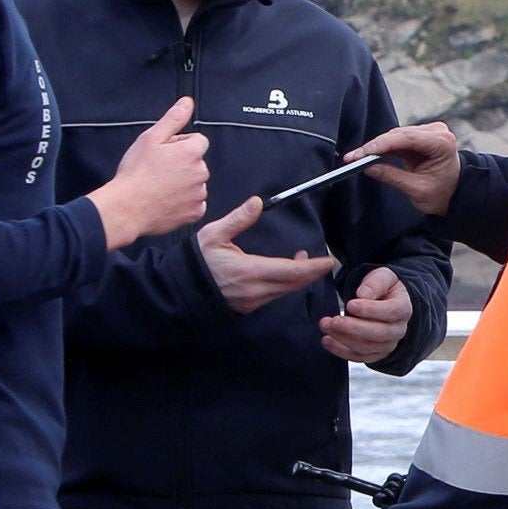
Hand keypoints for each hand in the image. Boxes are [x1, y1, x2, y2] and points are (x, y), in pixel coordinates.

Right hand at [90, 97, 208, 247]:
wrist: (127, 208)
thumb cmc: (136, 173)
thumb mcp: (151, 138)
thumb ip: (173, 119)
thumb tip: (187, 102)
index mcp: (191, 152)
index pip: (197, 140)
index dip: (179, 144)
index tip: (164, 153)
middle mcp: (200, 172)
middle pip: (197, 162)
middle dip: (182, 163)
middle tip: (158, 170)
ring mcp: (199, 194)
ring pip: (195, 183)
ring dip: (183, 183)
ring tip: (160, 187)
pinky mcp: (195, 212)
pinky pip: (194, 203)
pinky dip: (183, 202)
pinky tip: (166, 201)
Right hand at [197, 196, 340, 313]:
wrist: (179, 291)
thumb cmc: (196, 262)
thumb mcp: (213, 235)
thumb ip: (237, 219)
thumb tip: (257, 202)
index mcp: (250, 271)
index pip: (291, 272)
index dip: (312, 267)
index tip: (328, 261)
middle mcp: (256, 290)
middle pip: (294, 284)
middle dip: (311, 273)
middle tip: (323, 261)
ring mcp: (253, 301)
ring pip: (285, 291)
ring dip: (299, 278)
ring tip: (303, 260)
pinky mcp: (249, 306)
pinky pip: (274, 296)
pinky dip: (286, 284)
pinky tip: (284, 273)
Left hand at [321, 266, 414, 362]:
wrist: (385, 301)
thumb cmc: (383, 288)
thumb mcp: (383, 277)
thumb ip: (375, 283)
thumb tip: (363, 295)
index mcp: (403, 308)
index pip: (391, 312)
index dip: (370, 310)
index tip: (350, 305)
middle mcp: (398, 330)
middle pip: (379, 333)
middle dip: (354, 328)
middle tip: (334, 321)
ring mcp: (388, 344)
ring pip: (367, 347)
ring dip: (344, 339)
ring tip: (326, 326)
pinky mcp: (375, 354)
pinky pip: (359, 357)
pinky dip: (341, 351)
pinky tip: (326, 340)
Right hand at [353, 123, 462, 217]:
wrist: (455, 193)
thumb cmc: (442, 193)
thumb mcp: (417, 189)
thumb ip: (392, 176)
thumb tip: (368, 167)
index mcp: (442, 143)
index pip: (407, 138)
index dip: (382, 144)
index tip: (363, 152)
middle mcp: (436, 132)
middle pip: (399, 135)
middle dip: (375, 147)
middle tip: (353, 157)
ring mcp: (428, 132)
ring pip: (395, 136)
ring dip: (376, 147)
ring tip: (356, 158)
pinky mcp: (419, 137)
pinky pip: (397, 141)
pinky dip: (382, 149)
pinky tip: (367, 155)